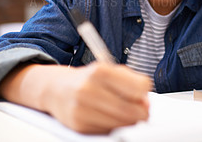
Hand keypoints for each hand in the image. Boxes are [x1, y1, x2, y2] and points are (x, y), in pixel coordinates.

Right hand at [0, 63, 151, 133]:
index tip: (143, 95)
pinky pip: (108, 131)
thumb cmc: (87, 79)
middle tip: (141, 110)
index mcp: (100, 70)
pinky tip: (109, 117)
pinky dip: (113, 127)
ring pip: (121, 124)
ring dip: (129, 122)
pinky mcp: (78, 124)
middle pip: (132, 110)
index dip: (145, 93)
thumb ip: (130, 81)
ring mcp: (82, 108)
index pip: (138, 87)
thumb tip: (145, 103)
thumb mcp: (108, 71)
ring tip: (125, 113)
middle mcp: (89, 88)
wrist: (56, 89)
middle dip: (141, 112)